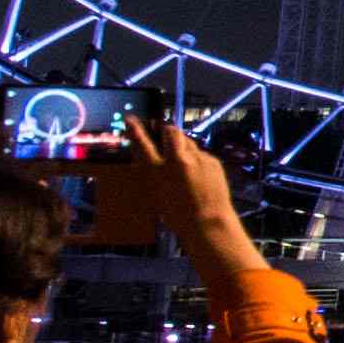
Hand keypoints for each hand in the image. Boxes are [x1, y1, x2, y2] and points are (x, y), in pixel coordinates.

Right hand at [79, 102, 261, 277]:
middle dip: (167, 130)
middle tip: (166, 135)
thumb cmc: (178, 216)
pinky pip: (202, 154)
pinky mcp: (212, 160)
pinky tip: (199, 175)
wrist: (208, 222)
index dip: (136, 130)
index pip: (142, 144)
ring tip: (184, 161)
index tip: (131, 120)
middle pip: (171, 132)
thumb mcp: (157, 195)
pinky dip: (198, 160)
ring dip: (183, 146)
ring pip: (188, 142)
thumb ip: (154, 174)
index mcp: (158, 172)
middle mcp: (177, 160)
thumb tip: (153, 162)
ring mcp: (197, 158)